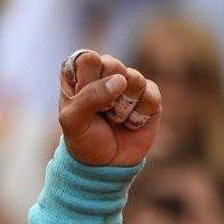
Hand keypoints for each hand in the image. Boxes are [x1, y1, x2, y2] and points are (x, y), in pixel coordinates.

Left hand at [59, 49, 160, 165]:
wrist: (106, 165)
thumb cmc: (84, 140)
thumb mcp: (73, 123)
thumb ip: (88, 98)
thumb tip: (120, 80)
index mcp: (78, 76)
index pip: (86, 58)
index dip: (87, 80)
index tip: (82, 100)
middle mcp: (103, 74)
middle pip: (111, 63)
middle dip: (105, 92)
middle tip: (100, 111)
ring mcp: (127, 83)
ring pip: (133, 78)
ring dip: (123, 105)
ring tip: (114, 118)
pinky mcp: (149, 95)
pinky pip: (151, 94)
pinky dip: (140, 113)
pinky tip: (130, 122)